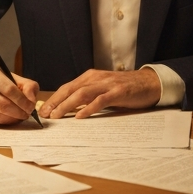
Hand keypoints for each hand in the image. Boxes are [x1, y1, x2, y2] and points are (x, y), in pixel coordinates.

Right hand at [0, 67, 39, 125]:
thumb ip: (28, 86)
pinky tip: (7, 118)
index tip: (31, 107)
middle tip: (26, 115)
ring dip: (13, 119)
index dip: (23, 101)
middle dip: (19, 112)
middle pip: (3, 105)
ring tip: (18, 116)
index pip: (9, 89)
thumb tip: (31, 100)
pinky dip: (3, 123)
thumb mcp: (13, 79)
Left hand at [40, 68, 161, 118]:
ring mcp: (107, 84)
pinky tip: (80, 116)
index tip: (43, 110)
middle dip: (56, 102)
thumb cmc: (125, 88)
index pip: (67, 87)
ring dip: (67, 105)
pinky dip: (89, 108)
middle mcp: (96, 78)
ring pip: (82, 94)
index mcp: (91, 77)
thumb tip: (70, 109)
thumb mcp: (103, 89)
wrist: (149, 83)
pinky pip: (101, 100)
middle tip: (45, 114)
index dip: (54, 98)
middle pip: (71, 89)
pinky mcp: (118, 92)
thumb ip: (88, 96)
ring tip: (57, 115)